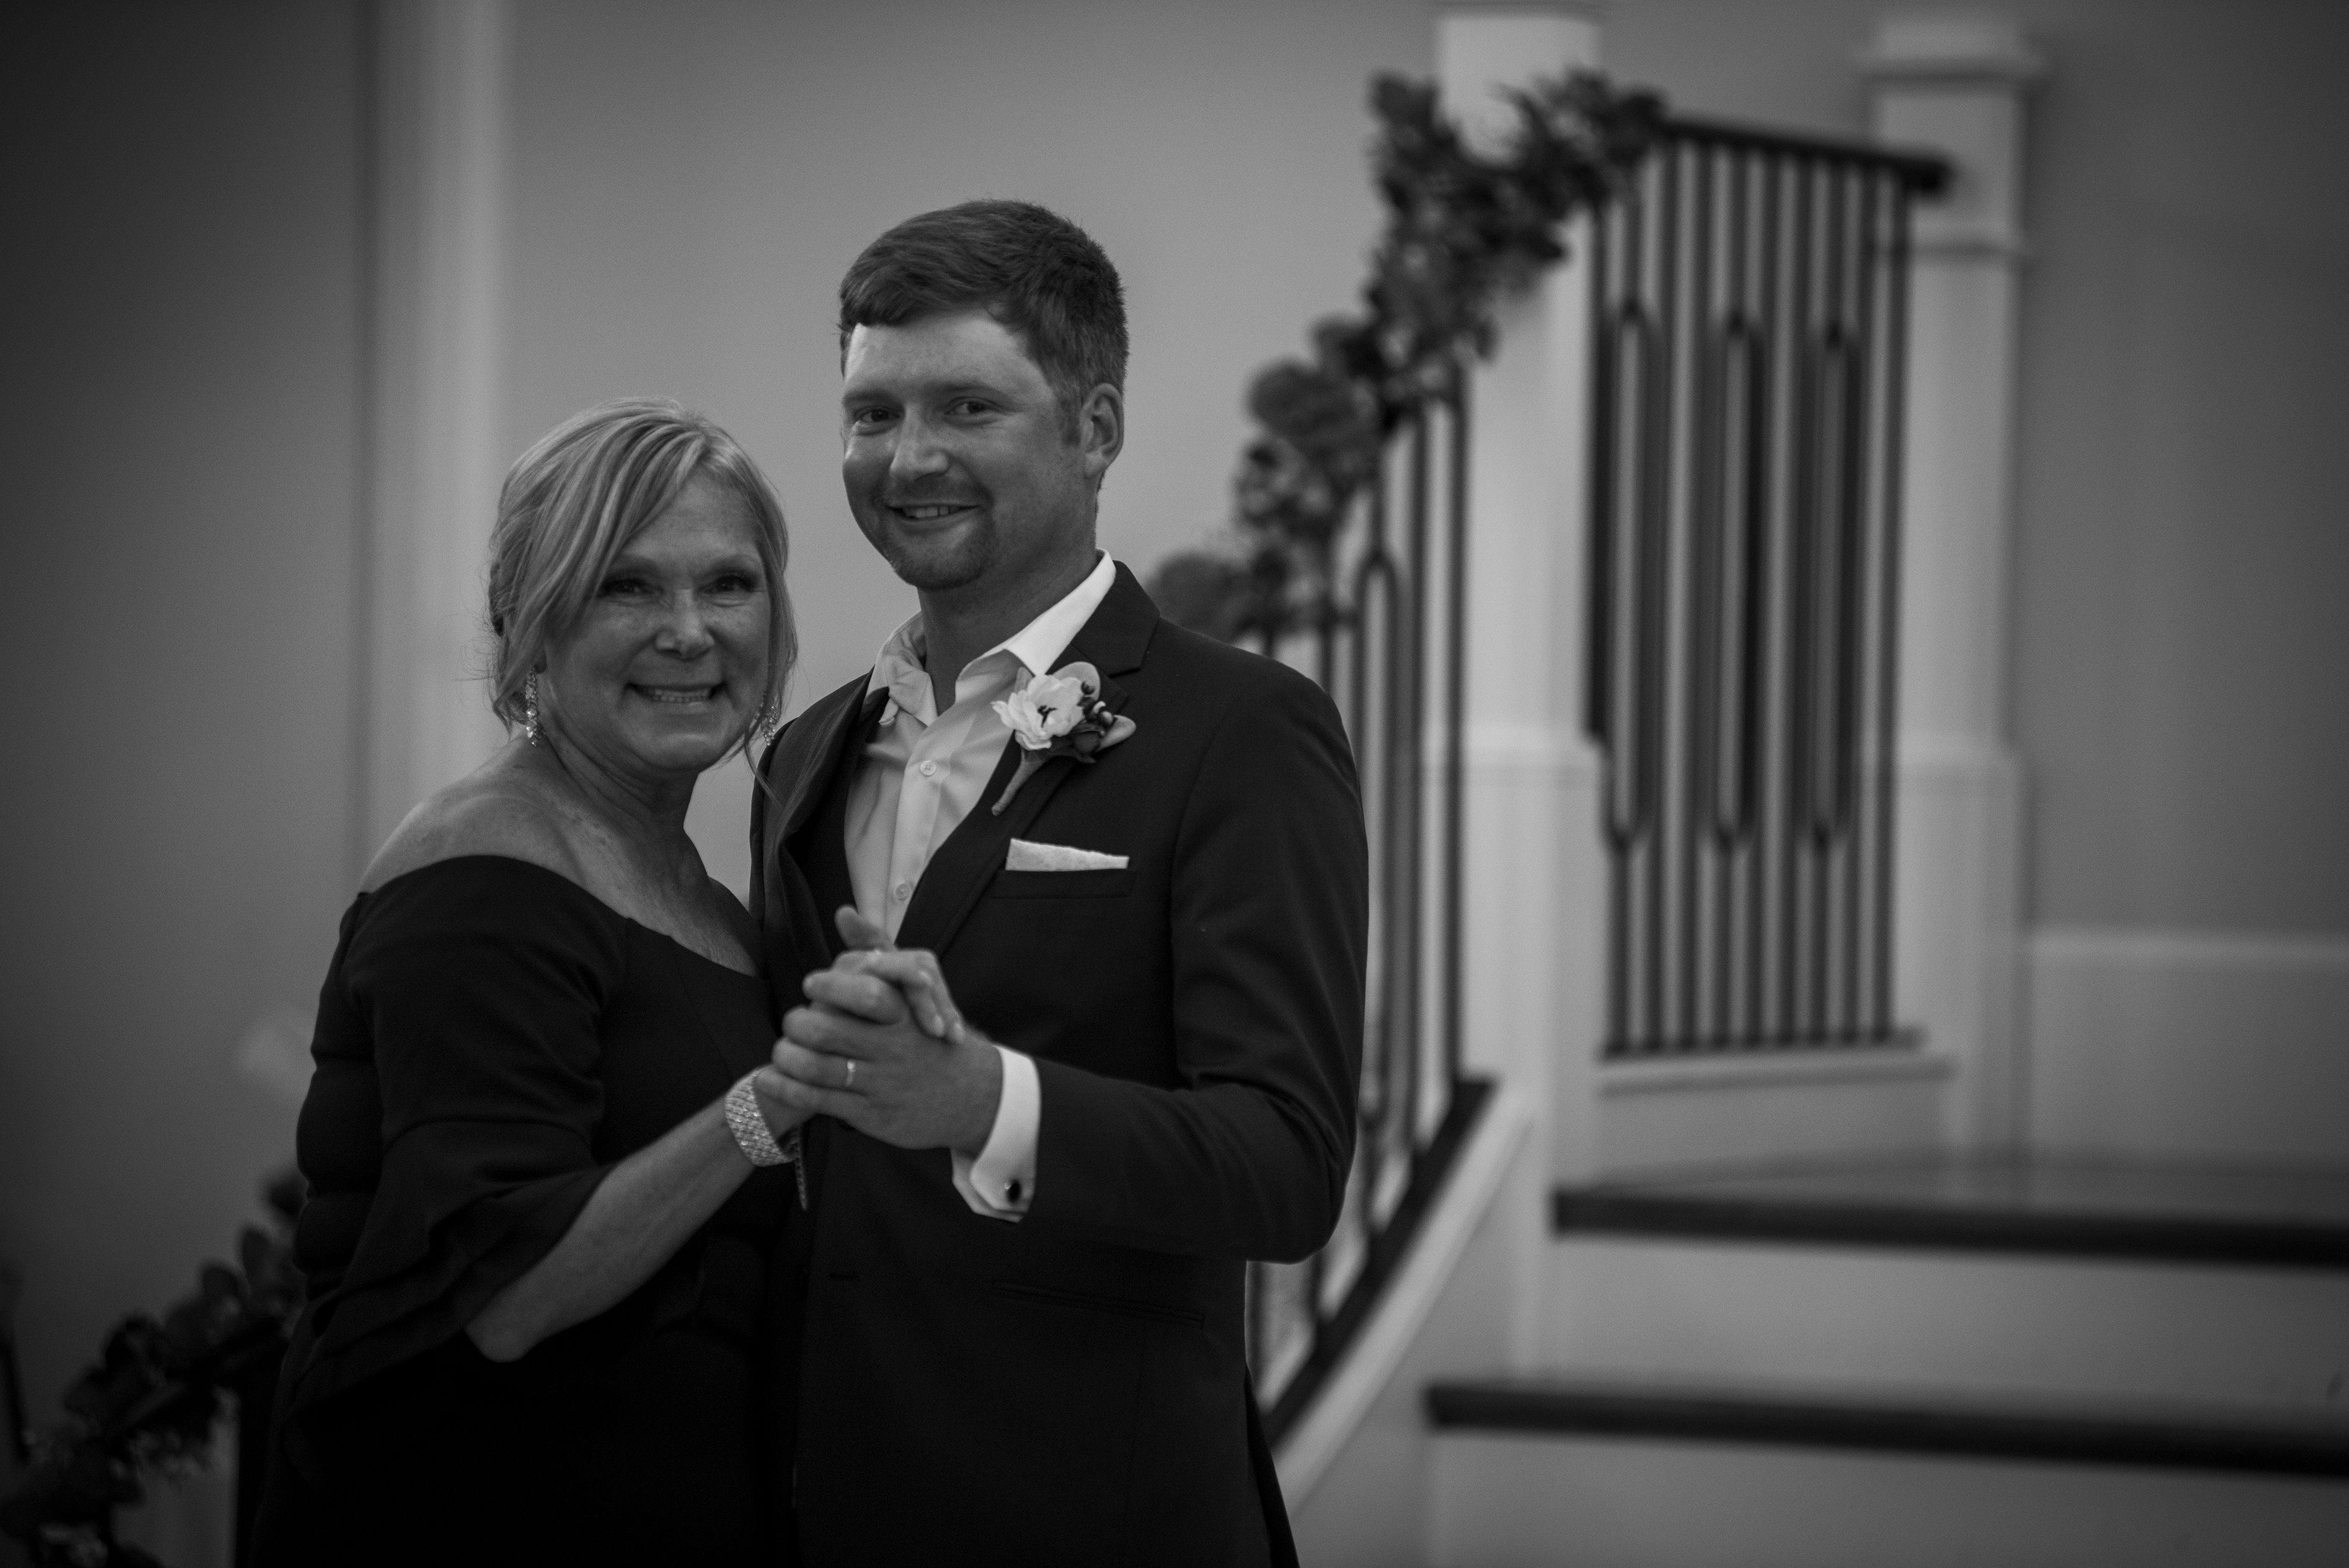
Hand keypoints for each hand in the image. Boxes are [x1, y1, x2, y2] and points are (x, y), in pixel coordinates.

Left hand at [762, 907, 1001, 1153]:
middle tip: (790, 1020)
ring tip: (778, 1050)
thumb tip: (844, 911)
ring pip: (820, 1068)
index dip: (831, 987)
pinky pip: (819, 1099)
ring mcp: (882, 1082)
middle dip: (799, 1023)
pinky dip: (787, 1088)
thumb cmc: (926, 1031)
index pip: (866, 994)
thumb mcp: (912, 986)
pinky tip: (767, 1078)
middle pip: (830, 1032)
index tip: (810, 983)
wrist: (968, 1094)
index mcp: (903, 1012)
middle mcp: (893, 1047)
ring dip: (789, 1057)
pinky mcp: (871, 1114)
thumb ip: (876, 947)